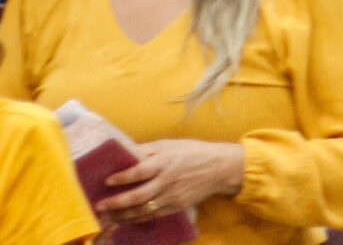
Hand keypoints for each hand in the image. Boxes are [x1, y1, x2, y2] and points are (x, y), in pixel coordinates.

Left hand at [98, 139, 245, 224]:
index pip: (139, 172)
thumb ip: (149, 149)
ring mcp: (172, 196)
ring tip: (107, 217)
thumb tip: (125, 152)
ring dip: (123, 215)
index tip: (107, 181)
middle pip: (138, 196)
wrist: (221, 168)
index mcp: (166, 162)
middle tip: (99, 206)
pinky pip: (153, 215)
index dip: (122, 177)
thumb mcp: (172, 144)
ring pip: (143, 209)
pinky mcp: (177, 206)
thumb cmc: (194, 152)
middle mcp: (167, 181)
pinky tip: (126, 219)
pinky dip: (137, 218)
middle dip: (116, 203)